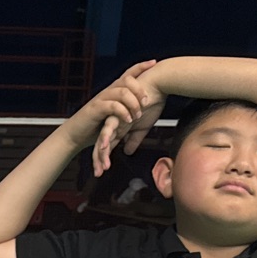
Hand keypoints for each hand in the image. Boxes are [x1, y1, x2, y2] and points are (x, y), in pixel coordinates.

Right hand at [58, 62, 155, 168]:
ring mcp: (101, 99)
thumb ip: (126, 109)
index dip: (141, 66)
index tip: (154, 63)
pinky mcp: (96, 109)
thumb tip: (145, 109)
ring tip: (137, 115)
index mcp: (113, 91)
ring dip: (134, 103)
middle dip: (140, 89)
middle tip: (147, 102)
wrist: (74, 134)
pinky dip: (123, 112)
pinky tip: (128, 120)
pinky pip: (113, 105)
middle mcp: (107, 91)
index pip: (128, 74)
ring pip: (122, 92)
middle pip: (127, 80)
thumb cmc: (94, 126)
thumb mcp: (113, 115)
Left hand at [93, 62, 166, 176]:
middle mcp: (114, 123)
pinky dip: (108, 137)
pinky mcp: (119, 112)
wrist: (158, 84)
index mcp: (120, 126)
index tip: (101, 172)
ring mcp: (115, 117)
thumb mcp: (143, 126)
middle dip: (99, 159)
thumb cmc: (152, 102)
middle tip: (97, 173)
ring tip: (102, 166)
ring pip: (104, 138)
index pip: (109, 146)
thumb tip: (128, 152)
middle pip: (102, 144)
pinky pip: (111, 126)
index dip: (104, 159)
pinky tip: (105, 147)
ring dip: (102, 153)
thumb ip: (134, 139)